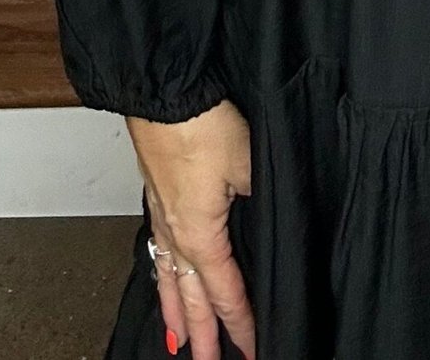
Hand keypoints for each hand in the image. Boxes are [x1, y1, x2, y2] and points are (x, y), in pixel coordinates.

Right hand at [129, 99, 256, 358]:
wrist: (163, 94)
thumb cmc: (201, 125)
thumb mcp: (249, 163)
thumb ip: (262, 198)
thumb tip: (273, 217)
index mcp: (202, 235)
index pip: (226, 293)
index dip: (241, 324)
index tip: (251, 349)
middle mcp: (178, 234)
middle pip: (192, 298)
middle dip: (202, 336)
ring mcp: (163, 217)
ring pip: (169, 279)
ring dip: (176, 313)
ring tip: (178, 341)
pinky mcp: (156, 197)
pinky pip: (158, 252)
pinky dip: (160, 277)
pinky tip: (162, 277)